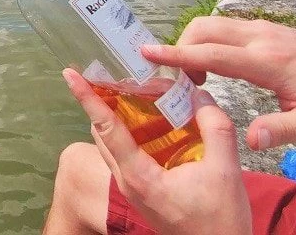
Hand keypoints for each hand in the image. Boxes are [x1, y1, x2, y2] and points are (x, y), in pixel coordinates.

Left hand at [63, 68, 251, 234]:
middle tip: (109, 76)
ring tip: (129, 94)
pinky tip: (151, 125)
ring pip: (110, 145)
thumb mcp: (225, 171)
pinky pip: (124, 156)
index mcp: (138, 175)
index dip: (86, 98)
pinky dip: (129, 135)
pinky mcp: (140, 192)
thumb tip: (200, 96)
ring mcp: (131, 188)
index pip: (105, 127)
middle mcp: (126, 181)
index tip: (70, 75)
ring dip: (114, 119)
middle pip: (100, 133)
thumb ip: (214, 128)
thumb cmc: (219, 221)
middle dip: (100, 102)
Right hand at [142, 16, 295, 149]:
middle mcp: (258, 38)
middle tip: (185, 83)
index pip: (212, 53)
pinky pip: (221, 27)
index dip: (177, 54)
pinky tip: (213, 66)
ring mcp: (259, 28)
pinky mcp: (260, 27)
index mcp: (267, 62)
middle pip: (203, 30)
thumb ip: (282, 130)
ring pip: (209, 24)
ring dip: (192, 44)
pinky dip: (205, 41)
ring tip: (199, 77)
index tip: (148, 52)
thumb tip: (249, 139)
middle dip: (180, 49)